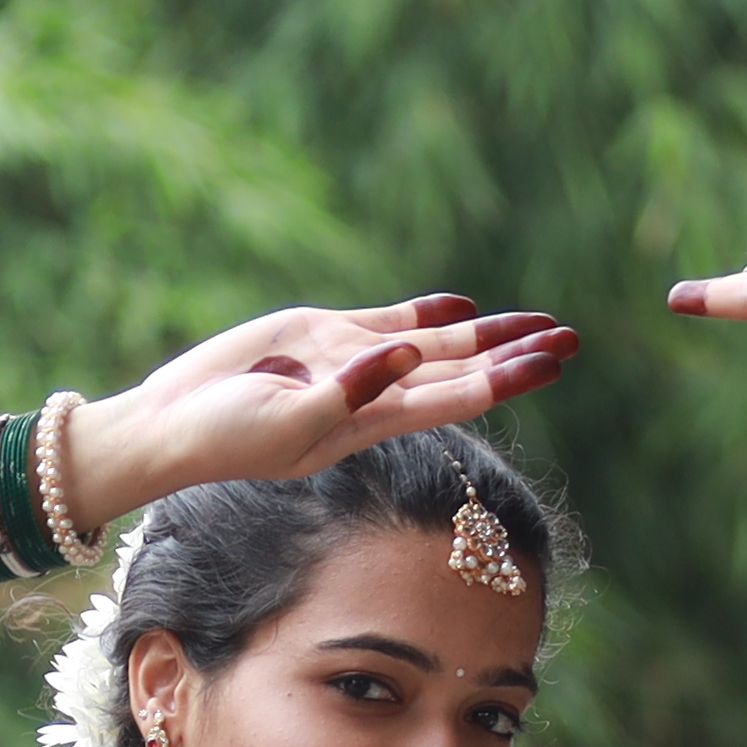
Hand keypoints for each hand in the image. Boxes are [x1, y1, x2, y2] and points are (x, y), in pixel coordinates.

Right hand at [74, 296, 578, 519]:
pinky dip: (429, 317)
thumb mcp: (286, 419)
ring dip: (487, 335)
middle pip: (462, 370)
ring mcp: (350, 363)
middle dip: (516, 355)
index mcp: (370, 419)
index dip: (507, 376)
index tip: (553, 359)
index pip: (456, 395)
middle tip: (573, 337)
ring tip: (538, 320)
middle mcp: (372, 392)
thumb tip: (404, 356)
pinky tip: (465, 310)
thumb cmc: (223, 436)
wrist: (173, 422)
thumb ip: (346, 393)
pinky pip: (389, 323)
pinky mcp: (322, 337)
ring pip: (436, 345)